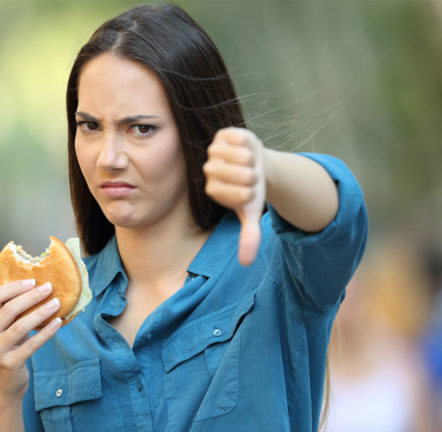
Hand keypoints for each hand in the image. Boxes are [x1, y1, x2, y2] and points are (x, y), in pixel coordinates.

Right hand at [0, 279, 61, 396]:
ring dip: (41, 312)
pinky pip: (32, 344)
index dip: (13, 287)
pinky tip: (58, 322)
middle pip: (9, 310)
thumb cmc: (7, 347)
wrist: (3, 384)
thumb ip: (9, 309)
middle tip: (49, 288)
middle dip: (31, 296)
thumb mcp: (1, 328)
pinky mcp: (9, 364)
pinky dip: (46, 332)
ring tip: (57, 303)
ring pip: (21, 326)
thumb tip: (34, 284)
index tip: (33, 281)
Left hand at [203, 127, 265, 265]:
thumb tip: (247, 263)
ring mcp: (214, 150)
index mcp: (213, 190)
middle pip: (244, 174)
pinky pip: (243, 139)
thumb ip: (249, 236)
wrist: (255, 164)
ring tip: (248, 162)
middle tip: (249, 175)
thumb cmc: (251, 190)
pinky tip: (245, 148)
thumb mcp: (251, 212)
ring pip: (245, 156)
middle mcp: (209, 169)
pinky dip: (251, 144)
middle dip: (255, 176)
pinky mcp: (223, 134)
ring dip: (254, 160)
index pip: (242, 194)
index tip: (248, 190)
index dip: (254, 192)